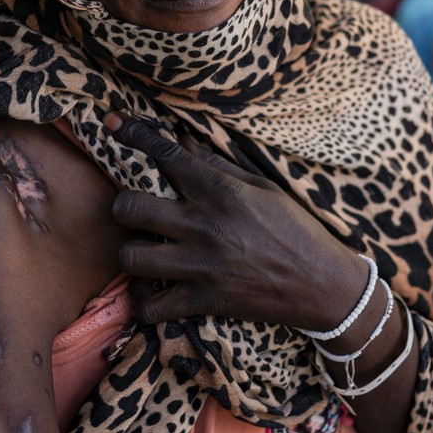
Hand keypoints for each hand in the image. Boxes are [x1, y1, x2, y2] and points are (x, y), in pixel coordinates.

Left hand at [104, 113, 369, 329]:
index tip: (111, 124)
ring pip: (130, 257)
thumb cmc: (296, 229)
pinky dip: (145, 301)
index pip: (164, 153)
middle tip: (136, 210)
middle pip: (128, 207)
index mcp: (219, 191)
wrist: (322, 284)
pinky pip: (151, 307)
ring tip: (145, 250)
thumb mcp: (263, 187)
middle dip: (124, 205)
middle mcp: (203, 225)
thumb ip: (217, 166)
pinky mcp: (203, 301)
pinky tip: (154, 290)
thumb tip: (183, 142)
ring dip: (132, 252)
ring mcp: (200, 266)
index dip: (131, 133)